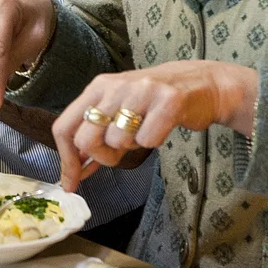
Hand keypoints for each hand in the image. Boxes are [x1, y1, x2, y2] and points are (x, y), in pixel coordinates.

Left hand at [51, 61, 258, 191]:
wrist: (202, 84)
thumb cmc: (155, 103)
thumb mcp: (119, 112)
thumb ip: (95, 138)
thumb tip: (73, 172)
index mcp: (98, 87)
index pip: (65, 126)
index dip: (66, 159)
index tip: (71, 182)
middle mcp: (115, 85)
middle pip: (86, 139)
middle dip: (100, 157)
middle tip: (119, 154)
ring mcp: (142, 91)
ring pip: (117, 141)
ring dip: (131, 147)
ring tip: (144, 131)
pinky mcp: (168, 101)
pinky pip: (147, 140)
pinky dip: (153, 142)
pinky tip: (160, 129)